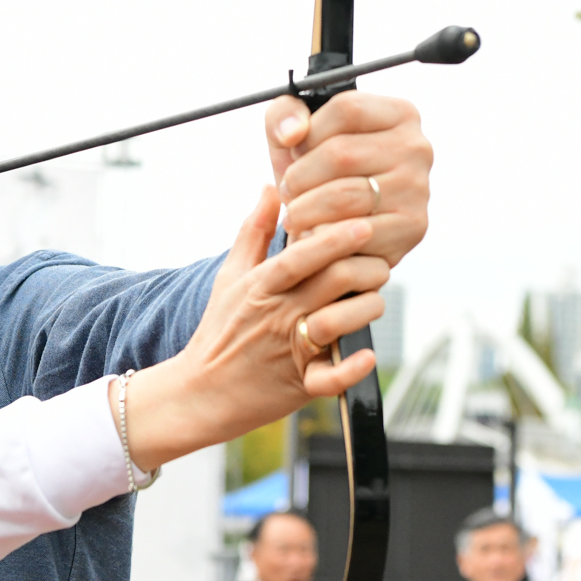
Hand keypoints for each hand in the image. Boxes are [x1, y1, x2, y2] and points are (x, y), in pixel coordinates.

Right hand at [121, 190, 386, 471]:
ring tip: (373, 301)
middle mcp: (277, 315)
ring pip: (341, 322)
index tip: (362, 224)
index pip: (301, 256)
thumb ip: (253, 232)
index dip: (334, 239)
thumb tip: (270, 188)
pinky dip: (353, 368)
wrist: (200, 393)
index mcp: (261, 286)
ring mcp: (289, 351)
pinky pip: (331, 378)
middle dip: (368, 269)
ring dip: (369, 308)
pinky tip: (368, 354)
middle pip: (333, 282)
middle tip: (379, 265)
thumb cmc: (219, 331)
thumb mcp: (230, 277)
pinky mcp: (300, 385)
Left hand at [266, 92, 429, 266]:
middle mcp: (417, 147)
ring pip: (343, 195)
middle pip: (341, 154)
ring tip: (294, 213)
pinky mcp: (412, 226)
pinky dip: (321, 234)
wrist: (342, 230)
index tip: (295, 150)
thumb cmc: (319, 172)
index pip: (346, 109)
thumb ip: (284, 114)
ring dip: (304, 209)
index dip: (309, 132)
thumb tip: (292, 133)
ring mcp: (417, 188)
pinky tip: (312, 233)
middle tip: (287, 190)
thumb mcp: (296, 135)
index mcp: (399, 113)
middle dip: (299, 176)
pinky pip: (353, 231)